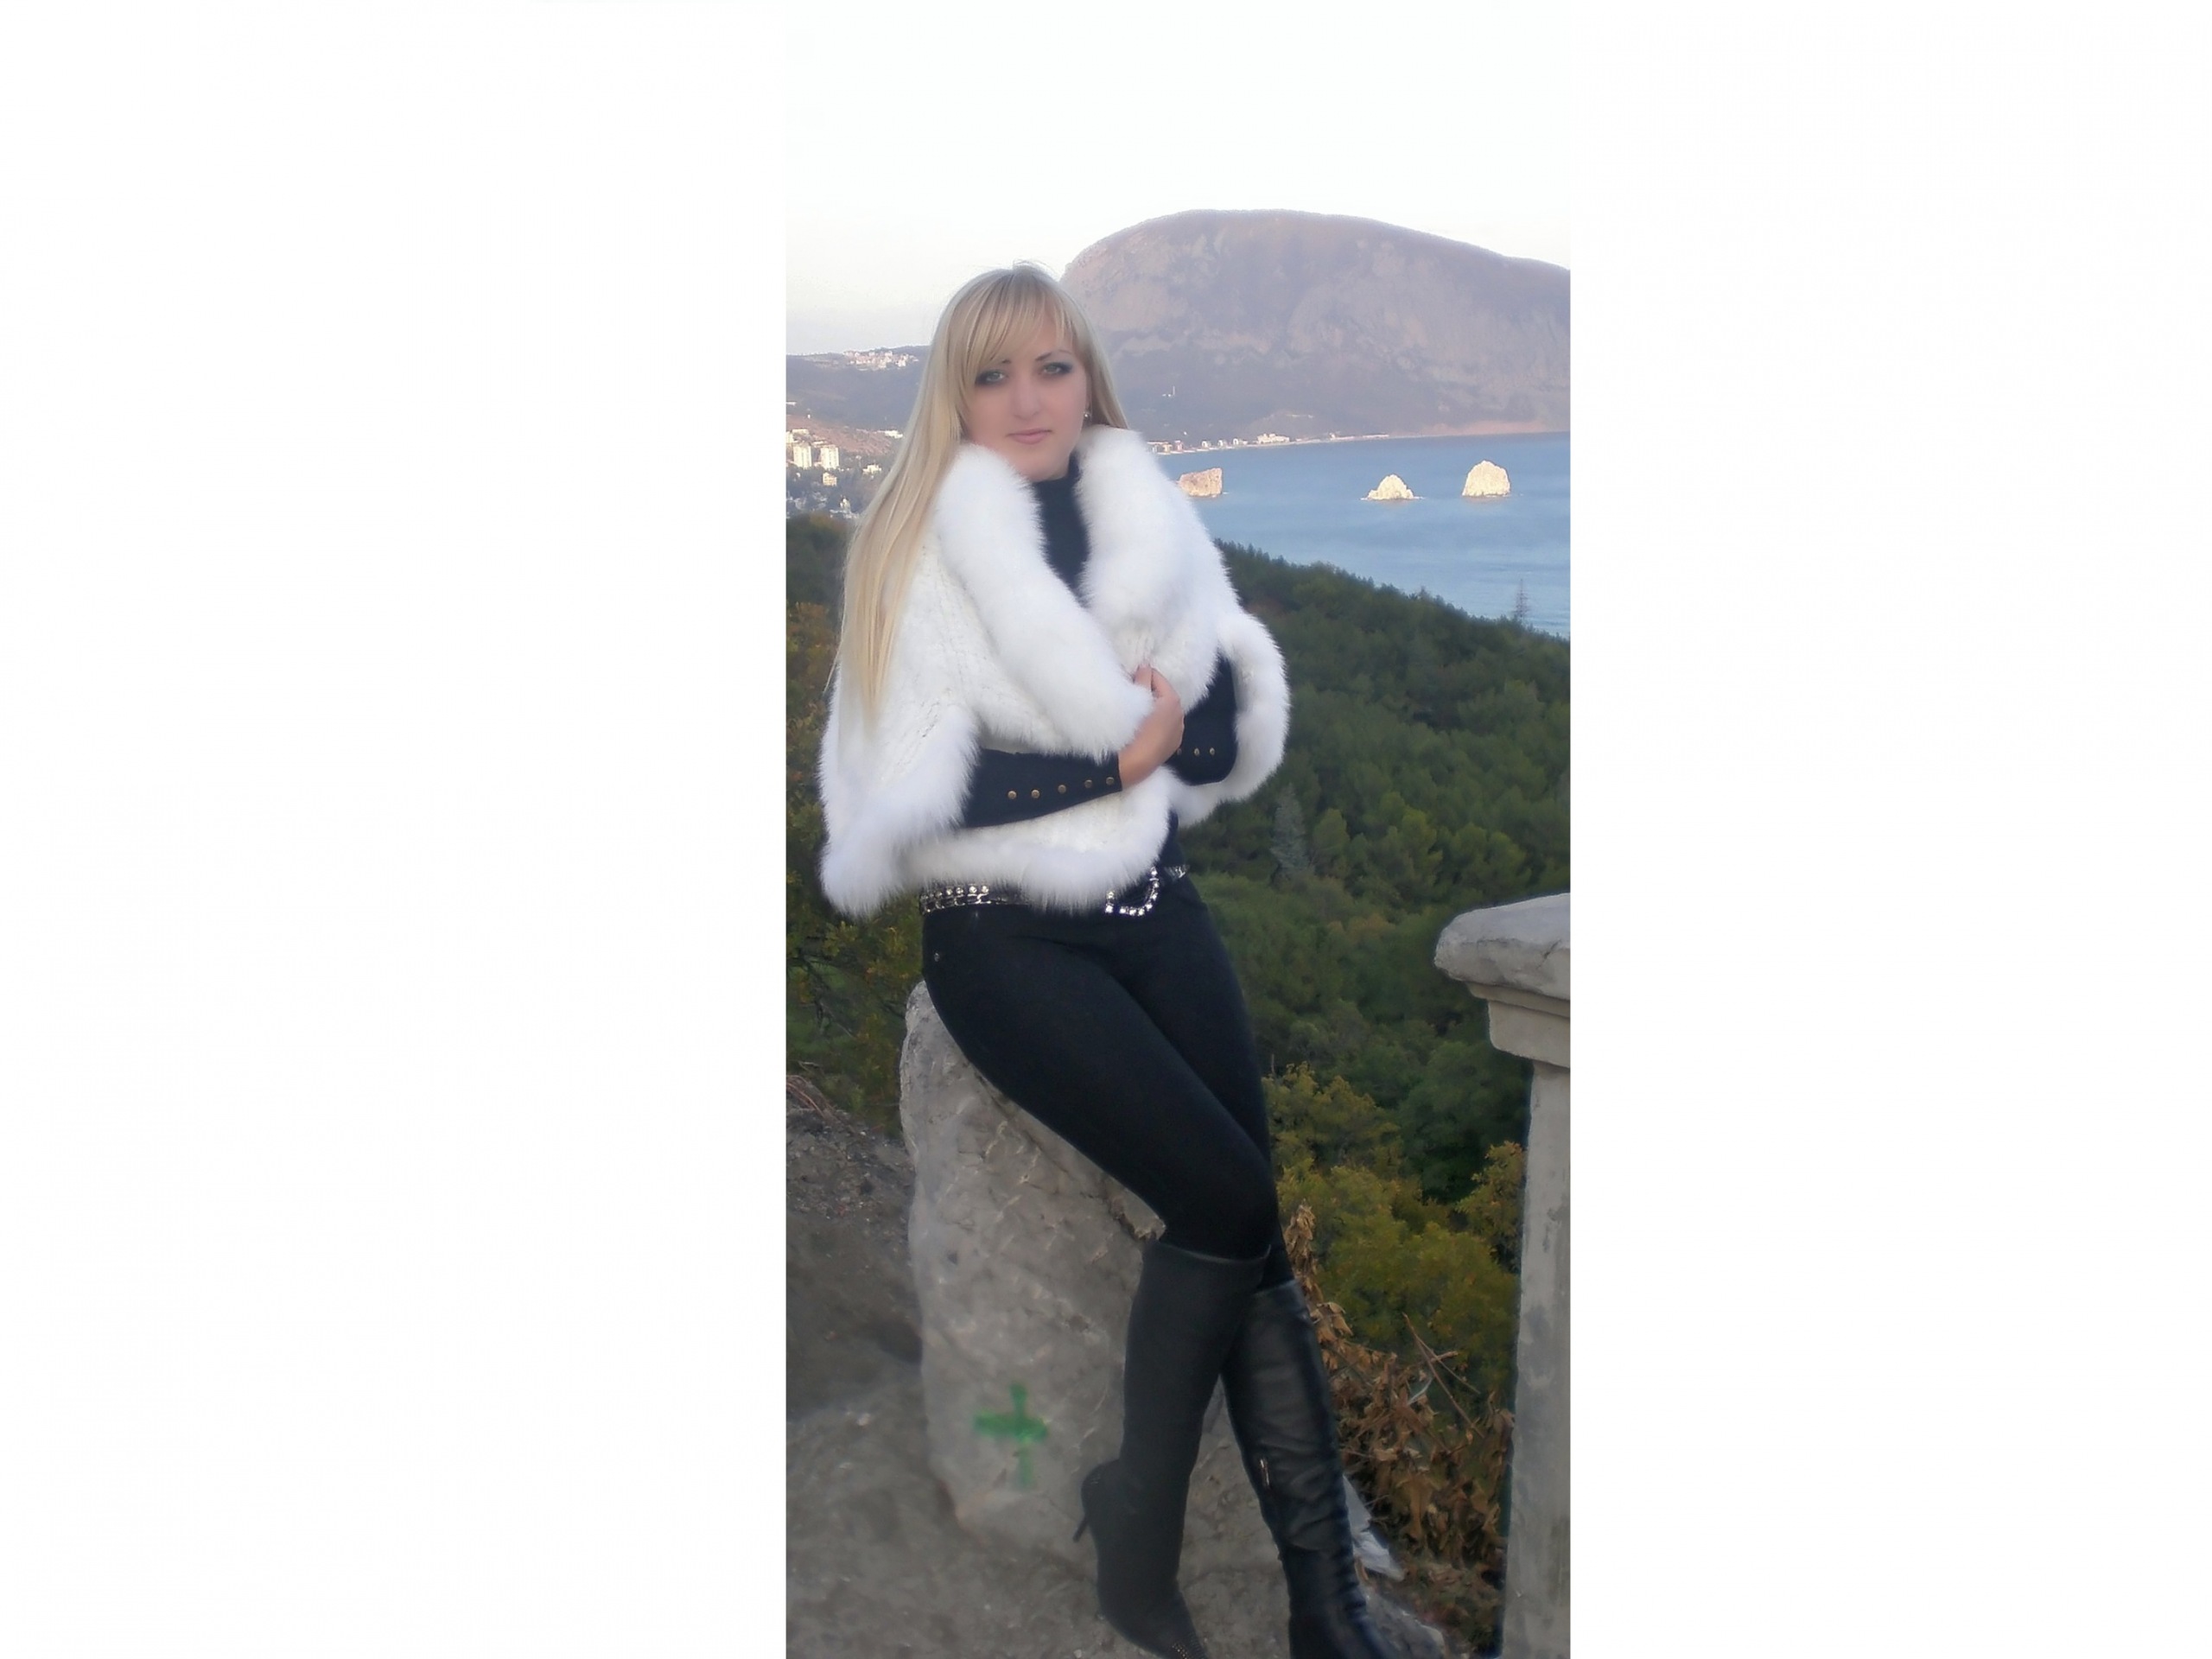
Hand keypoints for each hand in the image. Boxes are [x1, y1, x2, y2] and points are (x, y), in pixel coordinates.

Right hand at [1116, 665, 1184, 786]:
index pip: (1156, 677)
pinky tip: (1144, 727)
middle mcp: (1180, 713)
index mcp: (1172, 700)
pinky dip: (1157, 721)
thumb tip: (1145, 666)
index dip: (1141, 676)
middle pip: (1163, 693)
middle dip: (1148, 691)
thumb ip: (1142, 680)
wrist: (1135, 764)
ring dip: (1153, 707)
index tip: (1129, 680)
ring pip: (1165, 710)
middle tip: (1131, 695)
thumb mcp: (1136, 700)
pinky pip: (1166, 725)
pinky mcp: (1174, 743)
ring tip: (1136, 712)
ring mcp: (1179, 730)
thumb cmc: (1134, 729)